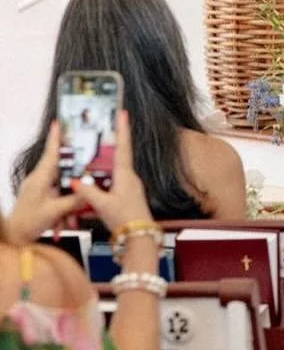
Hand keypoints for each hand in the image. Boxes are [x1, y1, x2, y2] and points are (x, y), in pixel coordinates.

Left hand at [5, 122, 83, 244]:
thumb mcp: (55, 211)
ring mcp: (39, 189)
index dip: (55, 138)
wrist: (14, 239)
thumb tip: (91, 190)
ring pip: (62, 186)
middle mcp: (39, 180)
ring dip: (69, 202)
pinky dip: (64, 209)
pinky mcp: (41, 198)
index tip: (59, 123)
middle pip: (62, 170)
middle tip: (89, 170)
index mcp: (40, 178)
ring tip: (70, 218)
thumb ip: (75, 199)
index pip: (50, 153)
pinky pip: (58, 197)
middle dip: (75, 177)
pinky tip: (65, 223)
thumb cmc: (29, 223)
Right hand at [77, 112, 153, 234]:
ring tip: (94, 153)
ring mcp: (130, 186)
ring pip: (115, 170)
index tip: (122, 113)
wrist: (140, 236)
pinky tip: (96, 180)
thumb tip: (77, 181)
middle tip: (105, 128)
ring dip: (105, 162)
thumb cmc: (125, 219)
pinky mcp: (127, 195)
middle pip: (118, 155)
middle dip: (111, 142)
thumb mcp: (103, 205)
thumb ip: (89, 192)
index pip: (123, 147)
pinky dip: (105, 177)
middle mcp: (130, 177)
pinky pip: (114, 181)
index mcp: (125, 175)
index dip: (122, 130)